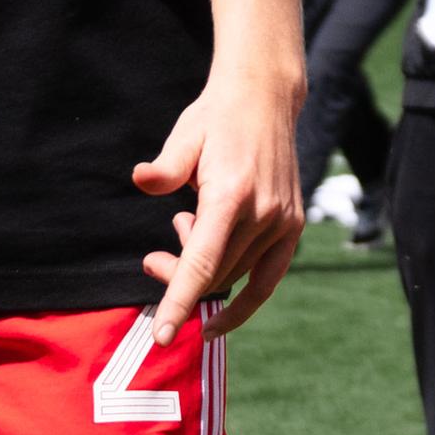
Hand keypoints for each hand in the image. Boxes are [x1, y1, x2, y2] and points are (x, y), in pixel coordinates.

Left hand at [131, 65, 302, 330]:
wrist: (265, 98)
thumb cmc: (216, 118)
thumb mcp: (185, 136)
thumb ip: (165, 168)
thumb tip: (141, 179)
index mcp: (232, 193)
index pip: (202, 264)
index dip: (178, 302)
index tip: (160, 336)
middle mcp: (263, 213)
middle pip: (213, 275)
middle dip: (176, 279)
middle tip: (151, 259)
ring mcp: (283, 220)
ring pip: (235, 276)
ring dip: (202, 273)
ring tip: (185, 233)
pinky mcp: (293, 224)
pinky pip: (268, 277)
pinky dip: (245, 300)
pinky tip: (219, 317)